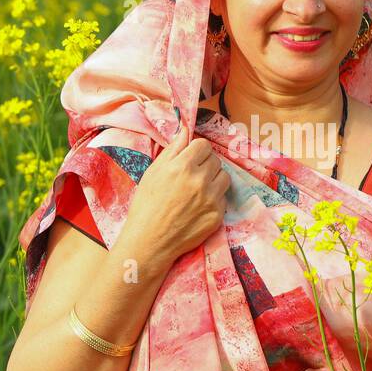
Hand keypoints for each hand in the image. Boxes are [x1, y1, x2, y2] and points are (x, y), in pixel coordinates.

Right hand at [123, 118, 230, 262]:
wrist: (150, 240)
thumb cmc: (146, 204)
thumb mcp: (154, 172)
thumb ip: (173, 149)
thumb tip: (185, 131)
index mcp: (183, 166)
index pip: (204, 145)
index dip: (197, 151)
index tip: (191, 159)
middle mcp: (200, 180)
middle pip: (215, 160)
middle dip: (205, 165)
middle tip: (191, 177)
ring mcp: (211, 199)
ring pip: (224, 177)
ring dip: (214, 180)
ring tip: (198, 190)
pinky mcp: (217, 215)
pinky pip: (223, 198)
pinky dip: (214, 200)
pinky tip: (198, 207)